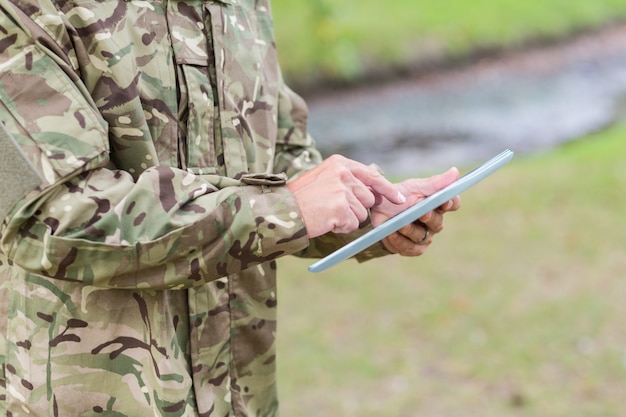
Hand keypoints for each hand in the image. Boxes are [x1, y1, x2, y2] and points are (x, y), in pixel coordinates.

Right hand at [287, 155, 405, 237]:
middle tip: (332, 209)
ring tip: (326, 213)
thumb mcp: (324, 179)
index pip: (372, 176)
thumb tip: (372, 194)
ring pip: (361, 214)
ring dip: (347, 219)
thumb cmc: (301, 198)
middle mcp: (343, 173)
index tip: (400, 199)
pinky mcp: (340, 208)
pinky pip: (352, 224)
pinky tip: (325, 220)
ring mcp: (342, 190)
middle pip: (368, 199)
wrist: (283, 210)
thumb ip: (347, 181)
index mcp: (340, 163)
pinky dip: (340, 227)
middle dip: (356, 209)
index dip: (388, 190)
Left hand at [370, 167, 460, 255]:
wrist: (377, 209)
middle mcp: (434, 222)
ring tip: (399, 224)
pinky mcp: (412, 248)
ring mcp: (424, 236)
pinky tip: (391, 234)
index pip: (453, 203)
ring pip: (422, 237)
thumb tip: (455, 171)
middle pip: (438, 223)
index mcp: (437, 204)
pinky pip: (410, 248)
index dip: (451, 203)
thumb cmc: (398, 196)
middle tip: (422, 213)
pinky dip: (399, 241)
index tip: (445, 201)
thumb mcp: (414, 186)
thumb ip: (435, 182)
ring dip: (410, 230)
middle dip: (429, 218)